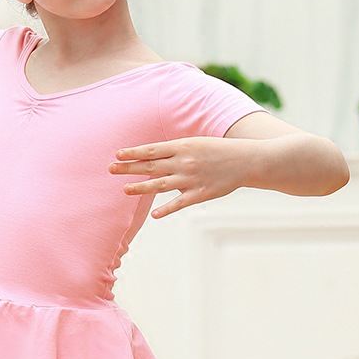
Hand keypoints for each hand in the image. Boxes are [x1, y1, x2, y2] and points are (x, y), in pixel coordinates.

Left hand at [109, 137, 247, 217]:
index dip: (133, 152)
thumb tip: (150, 159)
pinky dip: (167, 209)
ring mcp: (192, 179)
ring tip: (125, 189)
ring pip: (161, 185)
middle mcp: (184, 162)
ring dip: (142, 188)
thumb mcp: (194, 143)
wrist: (247, 161)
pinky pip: (180, 203)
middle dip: (129, 168)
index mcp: (182, 146)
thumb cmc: (217, 151)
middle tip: (111, 169)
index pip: (152, 150)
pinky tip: (154, 214)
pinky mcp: (201, 194)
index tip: (117, 154)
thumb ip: (174, 151)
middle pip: (151, 166)